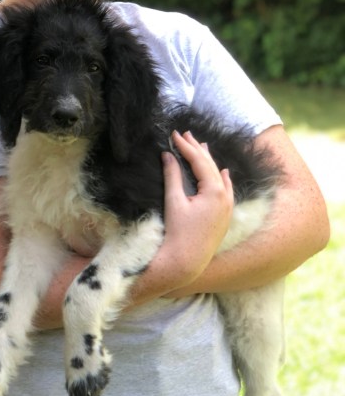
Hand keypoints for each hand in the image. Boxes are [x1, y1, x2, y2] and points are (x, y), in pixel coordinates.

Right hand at [157, 130, 234, 290]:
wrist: (187, 261)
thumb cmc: (178, 232)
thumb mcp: (174, 201)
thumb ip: (173, 176)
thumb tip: (168, 155)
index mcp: (214, 191)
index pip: (199, 161)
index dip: (186, 146)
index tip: (174, 135)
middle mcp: (225, 196)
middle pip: (211, 165)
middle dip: (197, 149)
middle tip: (185, 134)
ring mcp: (228, 206)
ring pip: (220, 176)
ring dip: (209, 161)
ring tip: (201, 145)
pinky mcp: (225, 215)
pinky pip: (227, 190)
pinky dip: (222, 178)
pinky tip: (223, 171)